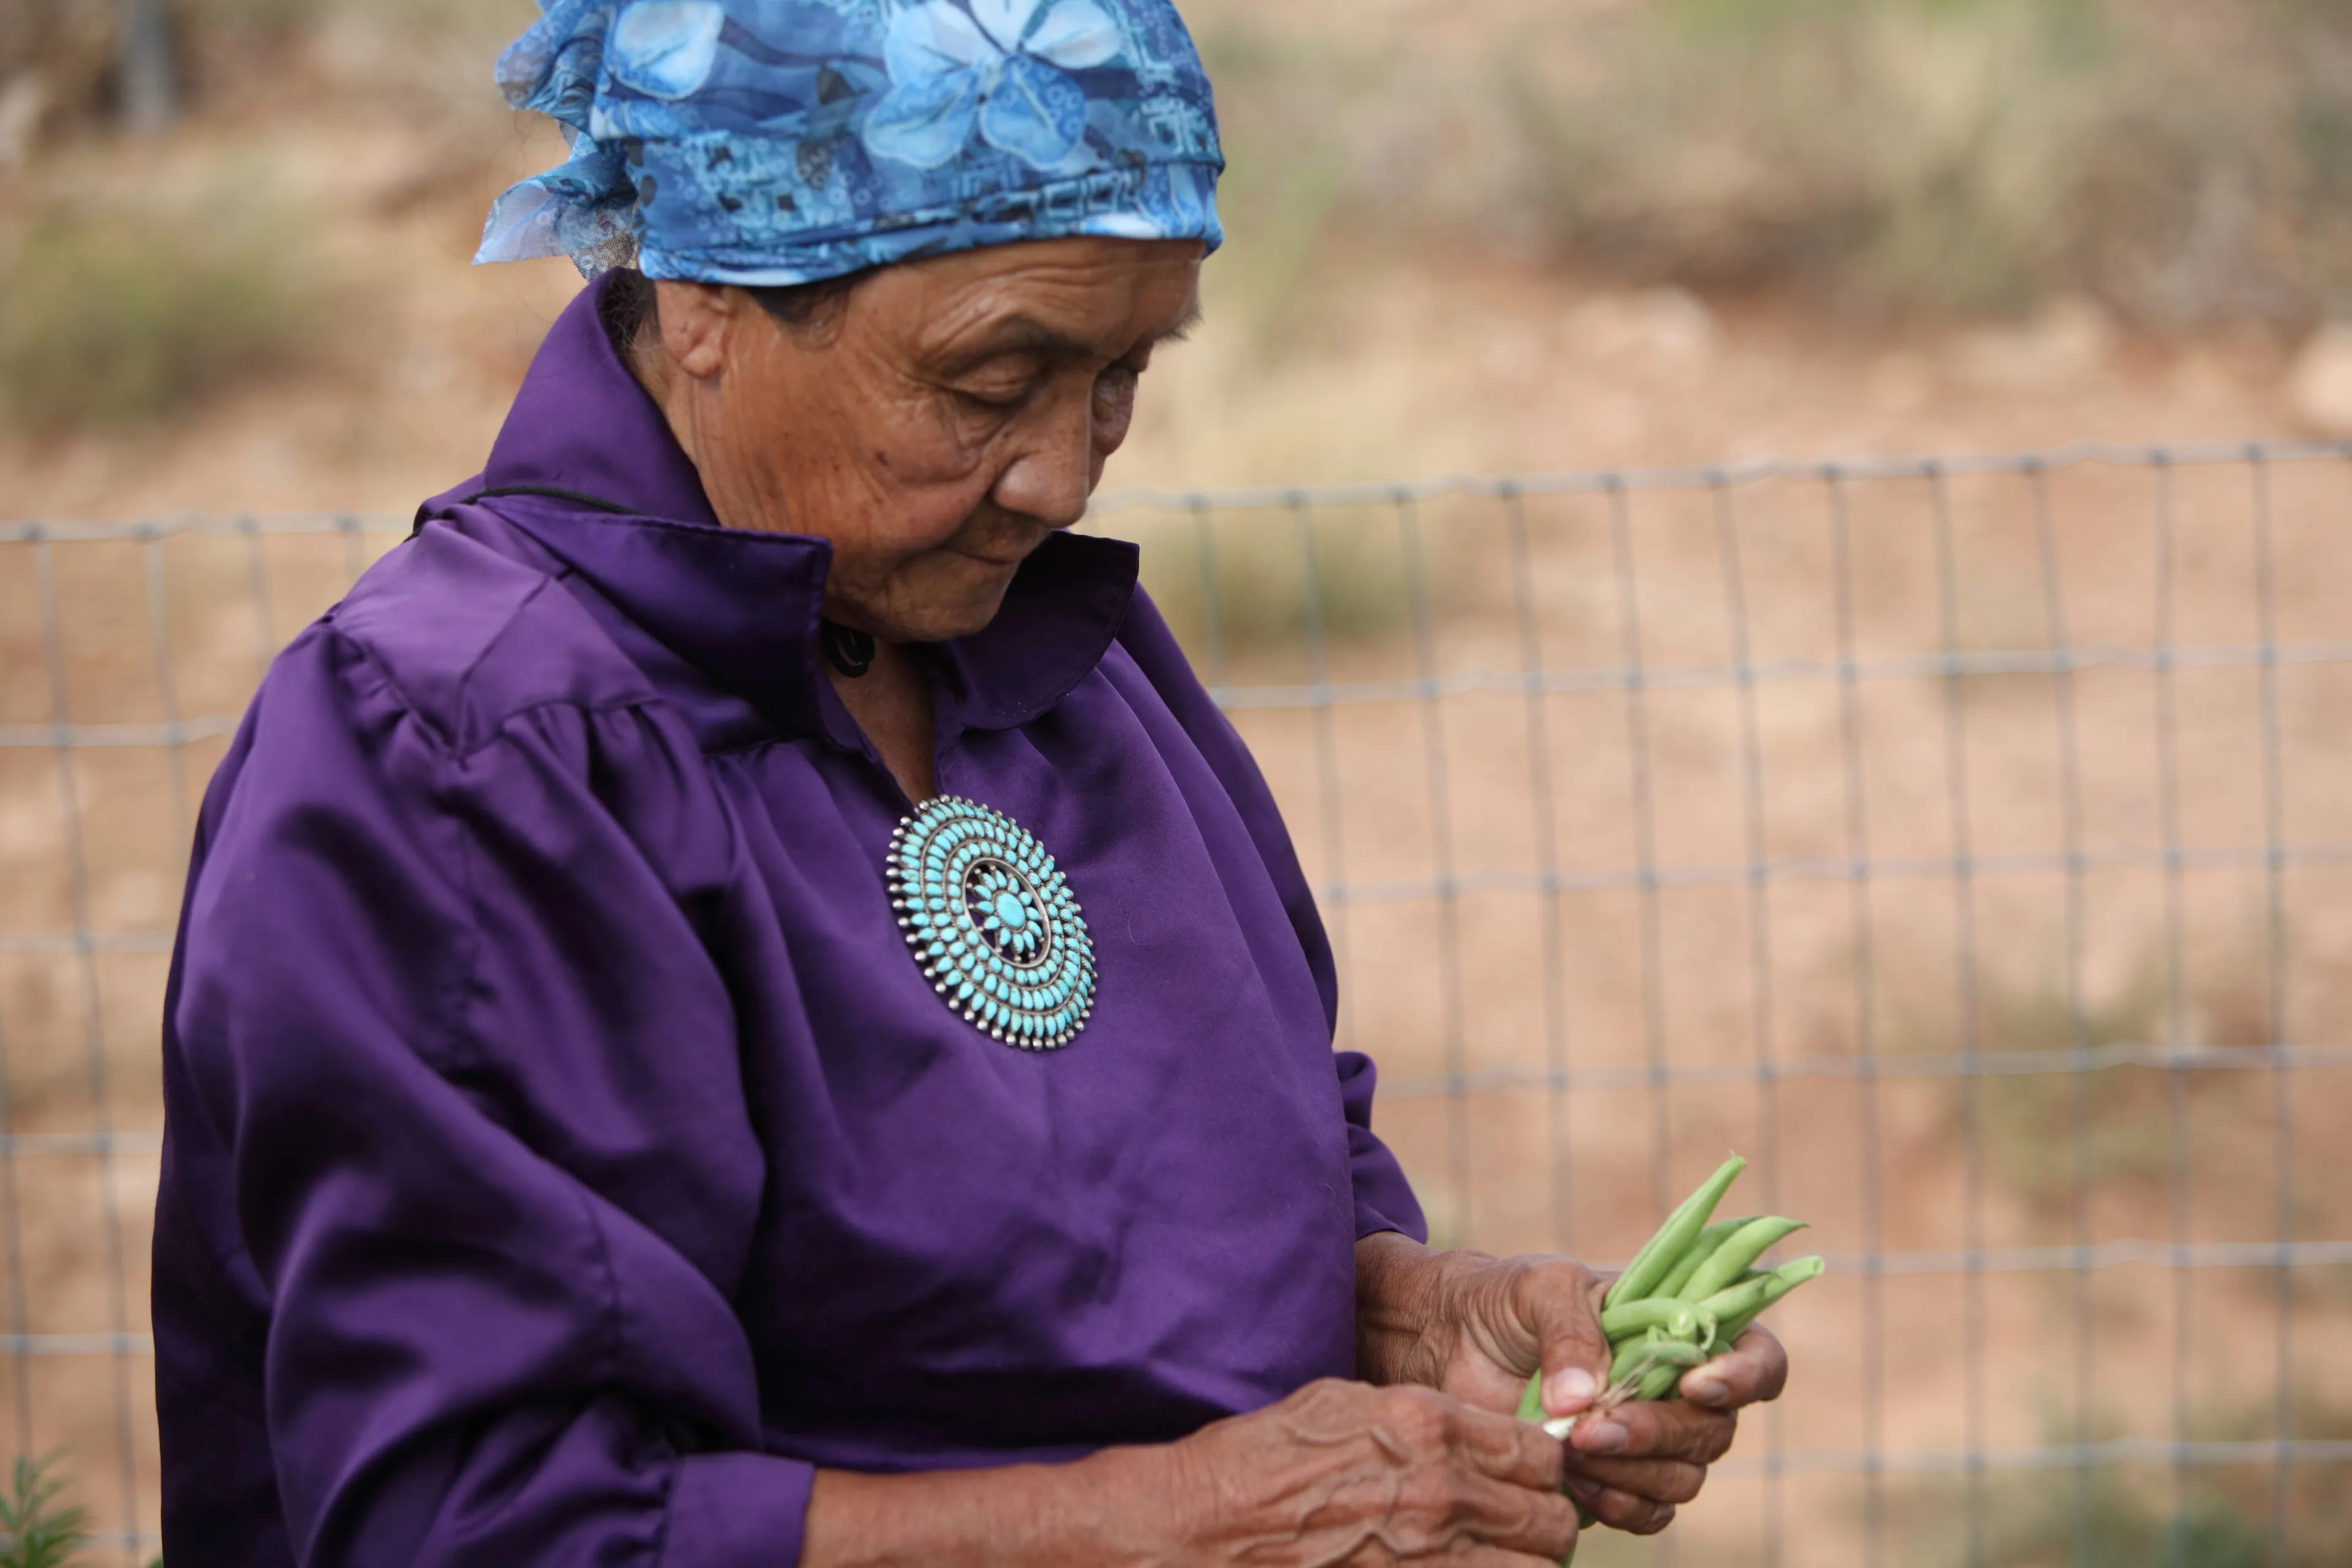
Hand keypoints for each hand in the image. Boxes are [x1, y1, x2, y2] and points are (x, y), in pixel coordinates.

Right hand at [1160, 1377, 1581, 1564]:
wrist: (1207, 1525)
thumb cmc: (1267, 1456)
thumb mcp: (1346, 1402)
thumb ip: (1424, 1416)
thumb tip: (1475, 1433)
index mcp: (1428, 1426)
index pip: (1539, 1452)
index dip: (1542, 1467)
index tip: (1527, 1475)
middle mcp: (1441, 1491)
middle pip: (1553, 1518)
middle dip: (1545, 1521)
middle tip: (1520, 1524)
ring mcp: (1429, 1556)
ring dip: (1526, 1563)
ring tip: (1499, 1557)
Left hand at [1354, 1234, 1789, 1535]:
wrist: (1445, 1342)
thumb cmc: (1503, 1299)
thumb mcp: (1537, 1287)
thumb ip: (1570, 1331)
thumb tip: (1585, 1400)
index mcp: (1679, 1327)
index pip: (1758, 1356)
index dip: (1746, 1375)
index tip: (1696, 1384)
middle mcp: (1677, 1386)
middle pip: (1716, 1430)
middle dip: (1658, 1433)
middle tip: (1595, 1427)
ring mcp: (1649, 1438)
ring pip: (1684, 1478)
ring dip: (1633, 1471)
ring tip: (1572, 1446)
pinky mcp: (1615, 1481)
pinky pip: (1648, 1513)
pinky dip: (1618, 1504)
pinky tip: (1574, 1480)